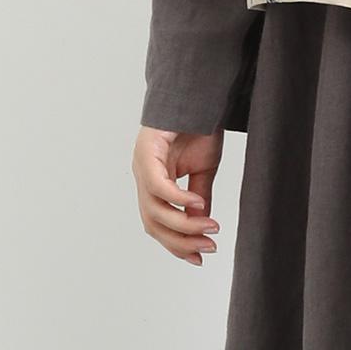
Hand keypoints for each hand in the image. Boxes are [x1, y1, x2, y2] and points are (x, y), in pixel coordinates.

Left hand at [132, 125, 224, 264]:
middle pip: (154, 223)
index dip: (177, 244)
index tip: (200, 257)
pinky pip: (158, 185)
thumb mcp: (203, 169)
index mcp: (155, 183)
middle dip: (180, 241)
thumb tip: (199, 224)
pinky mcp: (146, 153)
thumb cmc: (200, 127)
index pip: (160, 224)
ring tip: (208, 228)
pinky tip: (197, 203)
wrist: (200, 94)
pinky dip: (177, 198)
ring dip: (182, 225)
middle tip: (207, 248)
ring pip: (154, 210)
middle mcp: (144, 177)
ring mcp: (142, 165)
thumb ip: (198, 197)